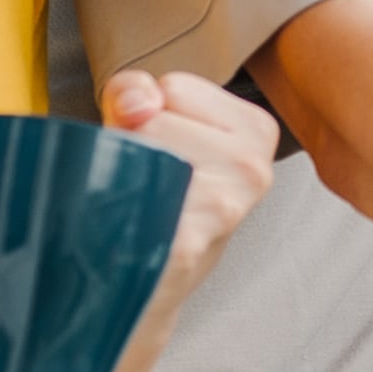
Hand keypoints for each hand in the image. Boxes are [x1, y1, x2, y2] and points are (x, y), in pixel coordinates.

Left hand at [106, 68, 281, 298]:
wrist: (142, 286)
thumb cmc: (150, 197)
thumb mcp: (150, 129)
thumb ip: (134, 91)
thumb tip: (139, 104)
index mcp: (257, 130)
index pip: (173, 86)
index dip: (148, 115)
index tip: (161, 151)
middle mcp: (253, 167)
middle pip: (154, 116)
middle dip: (136, 143)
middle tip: (147, 183)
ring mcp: (225, 206)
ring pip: (142, 150)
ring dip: (124, 175)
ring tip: (140, 203)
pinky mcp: (190, 243)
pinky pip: (132, 196)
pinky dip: (115, 208)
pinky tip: (132, 227)